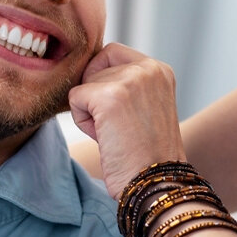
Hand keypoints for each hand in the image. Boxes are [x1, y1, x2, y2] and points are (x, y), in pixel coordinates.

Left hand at [68, 43, 185, 197]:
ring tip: (116, 134)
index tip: (121, 113)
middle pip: (95, 66)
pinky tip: (106, 138)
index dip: (103, 81)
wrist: (155, 183)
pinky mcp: (110, 96)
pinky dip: (83, 122)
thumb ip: (126, 84)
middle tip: (120, 126)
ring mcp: (131, 80)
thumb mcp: (146, 106)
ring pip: (84, 83)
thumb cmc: (146, 154)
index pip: (111, 53)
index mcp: (160, 69)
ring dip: (91, 112)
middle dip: (97, 96)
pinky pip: (75, 98)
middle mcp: (149, 68)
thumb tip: (87, 69)